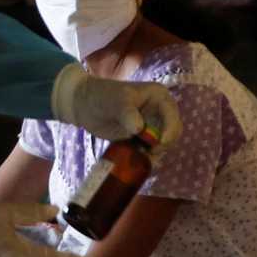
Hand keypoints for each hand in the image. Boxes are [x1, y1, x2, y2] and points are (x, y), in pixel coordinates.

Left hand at [51, 63, 182, 150]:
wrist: (84, 106)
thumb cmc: (102, 96)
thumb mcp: (116, 101)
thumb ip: (127, 113)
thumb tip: (138, 129)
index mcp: (159, 97)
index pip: (172, 115)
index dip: (170, 130)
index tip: (160, 143)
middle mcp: (160, 112)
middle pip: (172, 132)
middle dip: (163, 144)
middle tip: (149, 151)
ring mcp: (152, 126)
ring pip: (163, 144)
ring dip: (154, 153)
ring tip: (138, 154)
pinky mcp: (142, 139)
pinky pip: (150, 151)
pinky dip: (146, 157)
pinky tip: (135, 159)